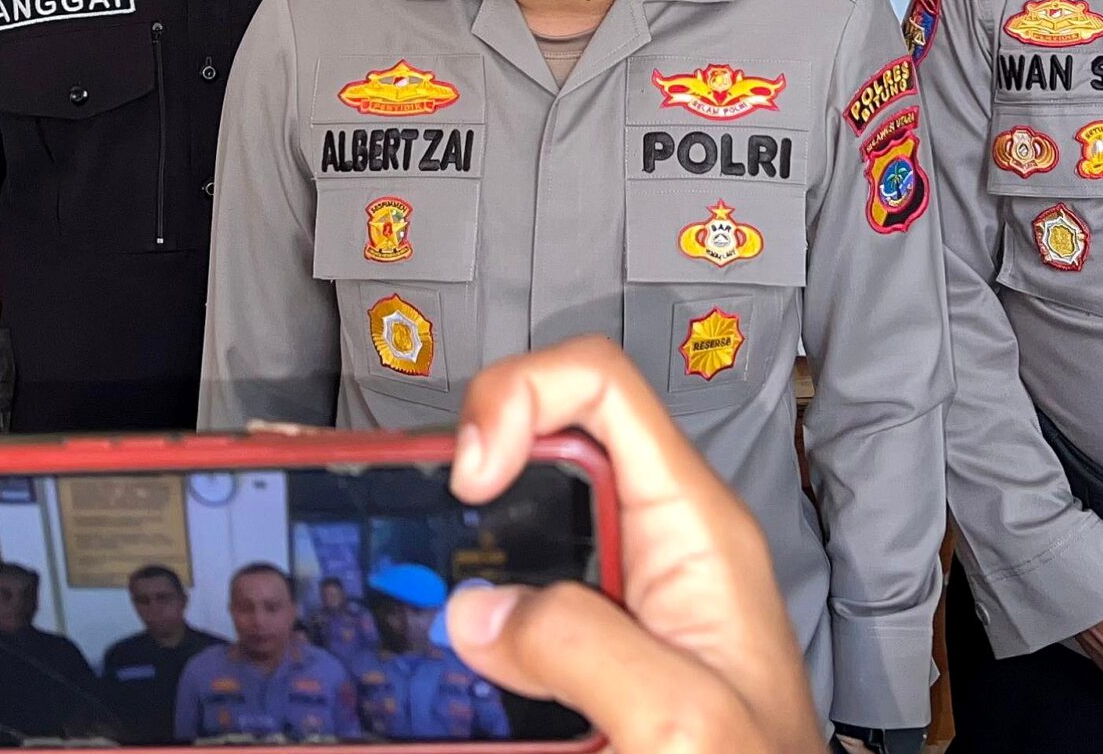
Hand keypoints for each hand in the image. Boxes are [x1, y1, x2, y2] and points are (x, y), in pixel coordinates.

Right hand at [442, 336, 819, 753]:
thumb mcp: (679, 715)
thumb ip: (581, 646)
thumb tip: (482, 610)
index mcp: (694, 528)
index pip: (599, 386)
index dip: (519, 396)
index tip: (471, 474)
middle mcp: (655, 549)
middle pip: (544, 444)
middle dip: (472, 467)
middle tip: (421, 527)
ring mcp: (621, 603)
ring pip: (520, 530)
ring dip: (462, 551)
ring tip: (409, 584)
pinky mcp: (591, 659)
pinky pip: (518, 610)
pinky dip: (471, 618)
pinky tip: (440, 652)